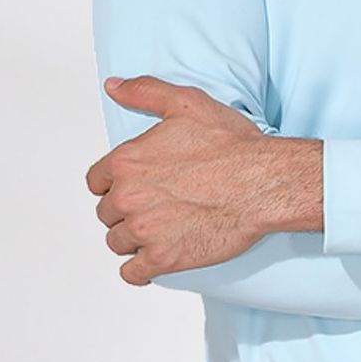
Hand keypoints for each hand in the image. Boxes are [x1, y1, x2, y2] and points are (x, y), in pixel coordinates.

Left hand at [86, 76, 277, 285]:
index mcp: (127, 162)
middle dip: (125, 211)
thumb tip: (113, 87)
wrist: (264, 182)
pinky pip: (133, 274)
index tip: (134, 187)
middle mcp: (128, 197)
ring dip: (133, 239)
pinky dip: (140, 269)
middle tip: (153, 206)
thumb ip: (144, 92)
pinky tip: (155, 259)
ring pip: (117, 243)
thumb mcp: (186, 103)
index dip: (114, 184)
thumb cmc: (231, 145)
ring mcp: (144, 231)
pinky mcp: (163, 259)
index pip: (96, 182)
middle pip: (106, 214)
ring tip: (158, 230)